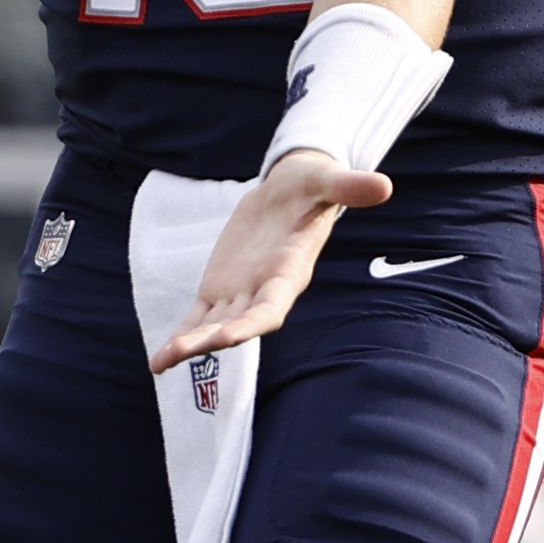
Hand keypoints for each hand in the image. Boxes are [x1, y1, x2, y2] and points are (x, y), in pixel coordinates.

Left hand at [149, 150, 390, 370]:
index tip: (231, 336)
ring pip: (213, 325)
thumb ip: (349, 188)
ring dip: (191, 343)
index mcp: (288, 271)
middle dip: (213, 338)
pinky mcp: (220, 287)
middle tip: (184, 352)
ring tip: (163, 362)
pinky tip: (159, 362)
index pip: (271, 306)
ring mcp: (240, 291)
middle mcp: (264, 289)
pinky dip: (182, 336)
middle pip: (238, 322)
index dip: (252, 322)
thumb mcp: (327, 181)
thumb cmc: (313, 185)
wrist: (291, 189)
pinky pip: (198, 317)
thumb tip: (384, 185)